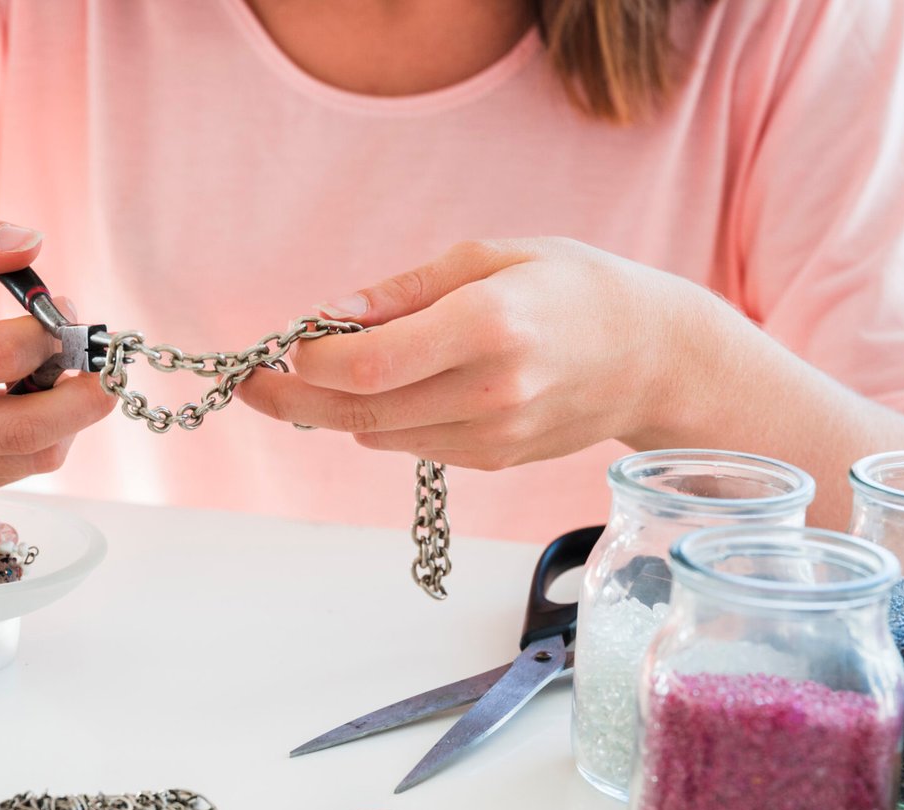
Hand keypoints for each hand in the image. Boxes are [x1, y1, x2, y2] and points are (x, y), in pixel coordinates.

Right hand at [0, 210, 113, 496]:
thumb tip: (31, 241)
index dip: (48, 332)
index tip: (63, 310)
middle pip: (21, 428)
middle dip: (83, 394)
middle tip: (101, 359)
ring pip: (30, 457)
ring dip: (71, 416)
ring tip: (64, 372)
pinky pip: (19, 471)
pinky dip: (46, 435)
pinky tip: (34, 397)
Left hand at [239, 237, 715, 469]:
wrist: (654, 356)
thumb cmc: (573, 288)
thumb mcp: (492, 256)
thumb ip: (404, 290)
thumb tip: (329, 315)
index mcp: (488, 327)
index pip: (367, 365)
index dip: (308, 362)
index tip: (280, 345)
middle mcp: (490, 391)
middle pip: (358, 413)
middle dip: (294, 398)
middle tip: (250, 383)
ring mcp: (493, 435)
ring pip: (378, 435)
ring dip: (340, 408)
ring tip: (324, 371)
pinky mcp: (493, 460)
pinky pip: (413, 444)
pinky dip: (386, 419)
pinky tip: (396, 387)